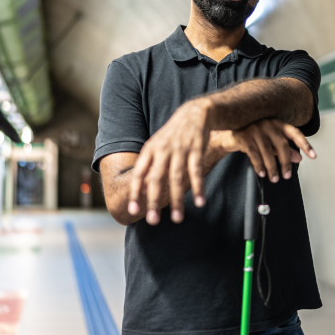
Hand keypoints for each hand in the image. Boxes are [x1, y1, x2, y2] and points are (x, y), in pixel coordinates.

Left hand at [129, 99, 210, 224]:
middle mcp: (162, 150)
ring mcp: (180, 150)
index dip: (135, 193)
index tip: (134, 211)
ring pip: (177, 178)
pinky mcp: (196, 150)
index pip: (139, 174)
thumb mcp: (155, 147)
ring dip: (177, 200)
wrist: (193, 114)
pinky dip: (199, 187)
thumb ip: (147, 167)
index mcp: (149, 150)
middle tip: (153, 221)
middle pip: (156, 179)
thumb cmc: (172, 136)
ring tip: (178, 218)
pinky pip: (196, 171)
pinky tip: (200, 202)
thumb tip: (138, 192)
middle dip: (153, 201)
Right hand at [214, 118, 316, 182]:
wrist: (229, 135)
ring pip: (268, 152)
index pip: (295, 133)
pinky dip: (259, 165)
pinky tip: (261, 173)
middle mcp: (268, 123)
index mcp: (277, 123)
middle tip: (287, 176)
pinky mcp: (244, 136)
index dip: (305, 144)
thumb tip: (299, 158)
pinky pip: (254, 153)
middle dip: (285, 163)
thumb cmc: (254, 138)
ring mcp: (255, 128)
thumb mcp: (270, 143)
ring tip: (274, 179)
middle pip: (282, 145)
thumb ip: (284, 149)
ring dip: (272, 168)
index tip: (313, 156)